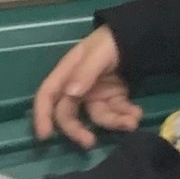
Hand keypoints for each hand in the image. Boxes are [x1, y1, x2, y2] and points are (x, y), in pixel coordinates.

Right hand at [32, 26, 141, 148]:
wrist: (137, 35)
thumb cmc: (111, 41)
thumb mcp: (98, 53)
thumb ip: (85, 72)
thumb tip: (71, 94)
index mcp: (67, 73)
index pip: (47, 95)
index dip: (42, 115)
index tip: (45, 136)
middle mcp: (78, 87)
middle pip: (69, 114)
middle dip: (77, 130)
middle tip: (89, 143)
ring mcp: (96, 94)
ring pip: (98, 117)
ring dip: (113, 123)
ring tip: (132, 122)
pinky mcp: (114, 97)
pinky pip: (116, 112)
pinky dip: (126, 115)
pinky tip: (137, 114)